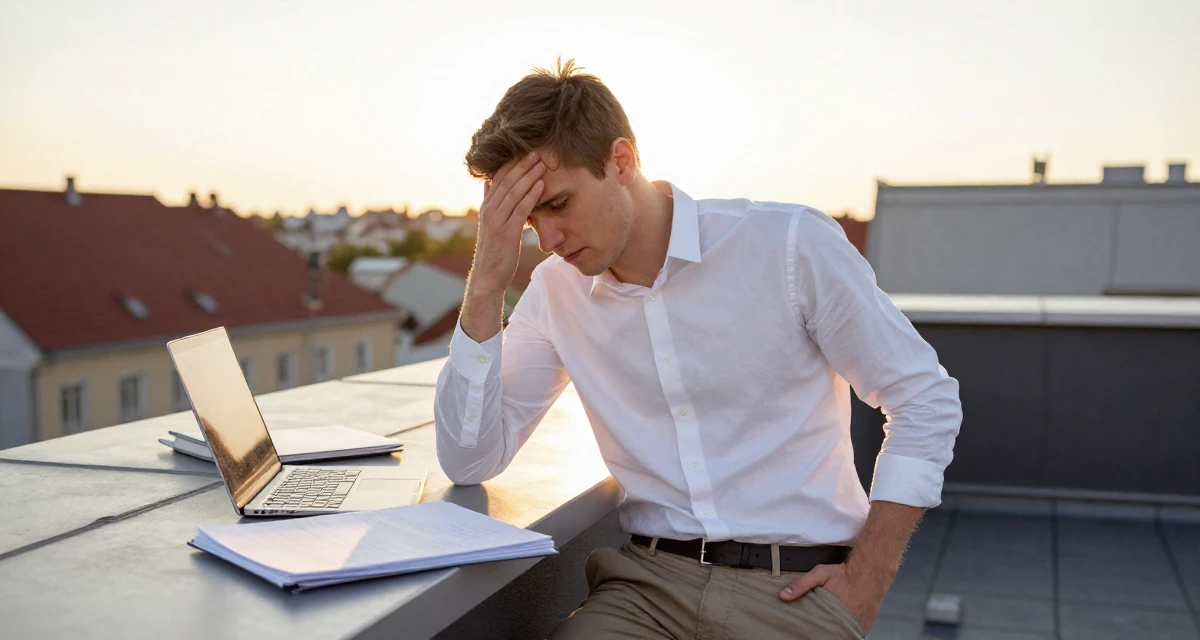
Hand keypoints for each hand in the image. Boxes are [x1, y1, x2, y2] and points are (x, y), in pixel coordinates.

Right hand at [470, 151, 546, 298]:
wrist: (488, 277)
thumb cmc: (494, 251)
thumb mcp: (490, 224)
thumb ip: (490, 202)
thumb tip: (489, 182)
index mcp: (486, 207)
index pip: (498, 178)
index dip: (512, 164)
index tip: (525, 151)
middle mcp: (488, 211)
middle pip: (506, 181)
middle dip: (522, 165)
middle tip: (537, 151)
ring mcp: (496, 221)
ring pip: (513, 192)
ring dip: (529, 176)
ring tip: (542, 163)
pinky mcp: (506, 233)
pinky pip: (520, 209)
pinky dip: (531, 195)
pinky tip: (541, 185)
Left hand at [779, 563, 883, 633]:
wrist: (871, 572)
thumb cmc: (844, 574)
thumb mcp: (820, 574)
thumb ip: (801, 585)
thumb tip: (783, 596)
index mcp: (832, 613)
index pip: (818, 631)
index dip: (812, 631)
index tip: (805, 630)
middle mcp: (846, 623)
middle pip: (830, 635)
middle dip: (823, 632)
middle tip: (817, 627)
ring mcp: (858, 626)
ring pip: (842, 636)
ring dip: (835, 633)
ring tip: (827, 628)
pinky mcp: (865, 626)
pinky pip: (853, 634)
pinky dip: (846, 632)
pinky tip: (839, 628)